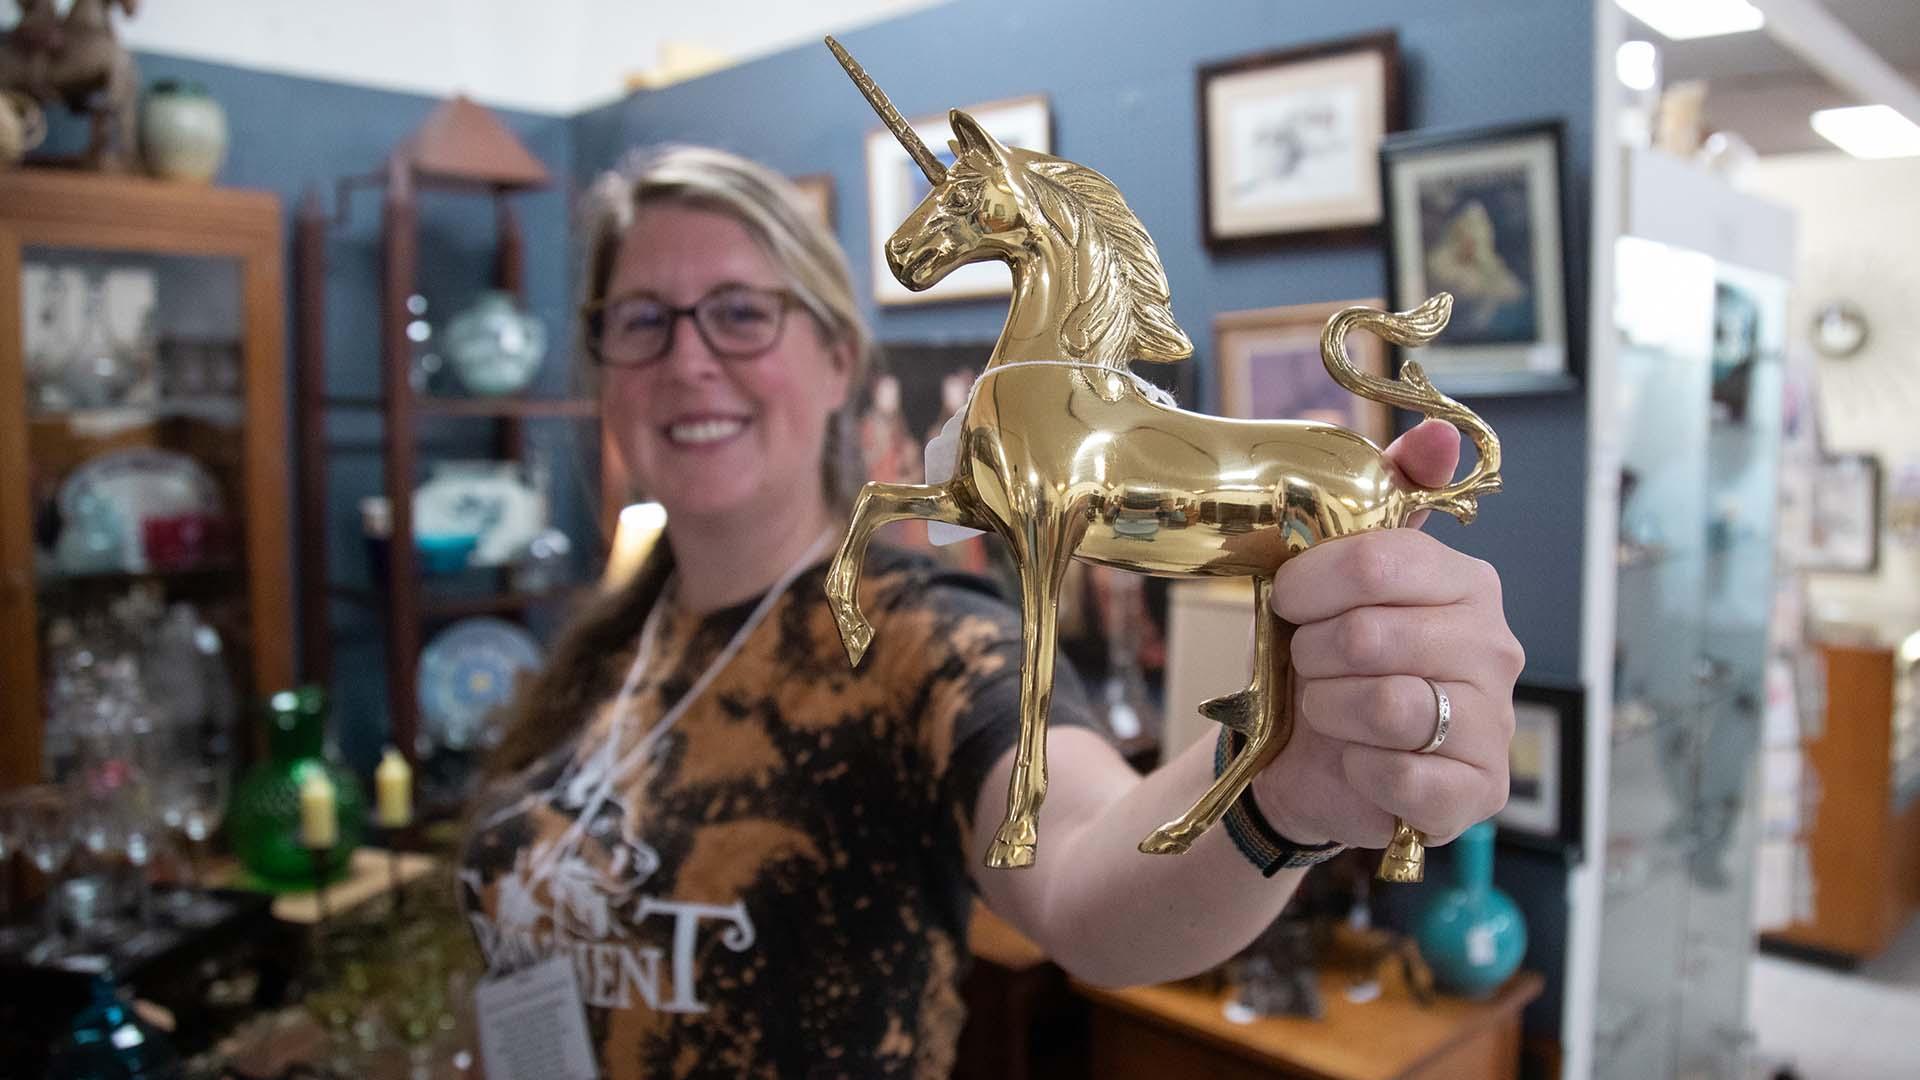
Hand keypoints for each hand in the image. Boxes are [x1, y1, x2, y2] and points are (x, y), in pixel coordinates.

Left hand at [1249, 419, 1523, 847]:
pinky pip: (1400, 774)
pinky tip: (1358, 761)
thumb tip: (1436, 434)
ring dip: (1329, 710)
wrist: (1310, 760)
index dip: (1309, 584)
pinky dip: (1358, 769)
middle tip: (1310, 665)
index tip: (1288, 600)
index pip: (1376, 561)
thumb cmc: (1327, 659)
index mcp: (1467, 582)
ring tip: (1329, 711)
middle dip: (1313, 655)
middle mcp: (1495, 648)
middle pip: (1371, 635)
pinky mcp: (1478, 792)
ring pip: (1384, 705)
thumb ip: (1383, 496)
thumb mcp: (1336, 574)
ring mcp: (1494, 723)